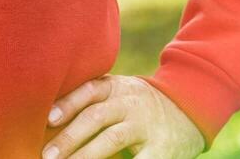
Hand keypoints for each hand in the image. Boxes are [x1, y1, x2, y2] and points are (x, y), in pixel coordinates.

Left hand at [41, 74, 204, 158]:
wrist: (191, 109)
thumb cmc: (140, 106)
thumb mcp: (121, 94)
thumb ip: (94, 102)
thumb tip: (49, 121)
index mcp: (118, 87)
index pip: (91, 90)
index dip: (69, 103)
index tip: (48, 119)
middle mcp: (132, 102)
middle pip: (97, 116)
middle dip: (69, 137)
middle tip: (47, 155)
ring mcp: (147, 124)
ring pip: (112, 138)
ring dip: (85, 155)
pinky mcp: (161, 147)